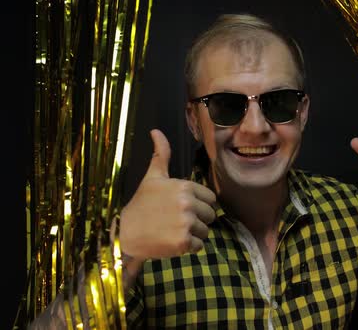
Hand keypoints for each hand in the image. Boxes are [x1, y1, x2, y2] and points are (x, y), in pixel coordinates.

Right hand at [119, 129, 216, 259]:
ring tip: (173, 231)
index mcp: (184, 186)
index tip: (181, 208)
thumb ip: (161, 155)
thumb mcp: (152, 178)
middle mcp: (187, 203)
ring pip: (205, 232)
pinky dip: (188, 248)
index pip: (210, 199)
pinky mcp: (183, 242)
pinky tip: (172, 241)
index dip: (198, 205)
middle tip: (176, 221)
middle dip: (197, 220)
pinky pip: (199, 246)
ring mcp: (186, 223)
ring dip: (193, 234)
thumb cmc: (141, 205)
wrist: (125, 233)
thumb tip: (156, 131)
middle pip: (210, 216)